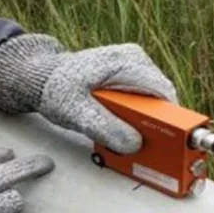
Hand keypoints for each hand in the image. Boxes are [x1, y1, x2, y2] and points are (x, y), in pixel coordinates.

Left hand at [0, 33, 177, 154]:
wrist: (42, 78)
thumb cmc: (56, 90)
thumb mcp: (75, 112)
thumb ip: (104, 128)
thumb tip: (133, 144)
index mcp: (126, 62)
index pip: (162, 93)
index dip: (171, 120)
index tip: (171, 143)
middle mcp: (136, 61)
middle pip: (160, 100)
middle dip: (156, 126)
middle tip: (146, 151)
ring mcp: (134, 68)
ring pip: (153, 103)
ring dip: (143, 125)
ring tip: (127, 143)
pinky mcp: (129, 79)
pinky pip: (141, 103)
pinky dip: (134, 120)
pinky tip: (120, 133)